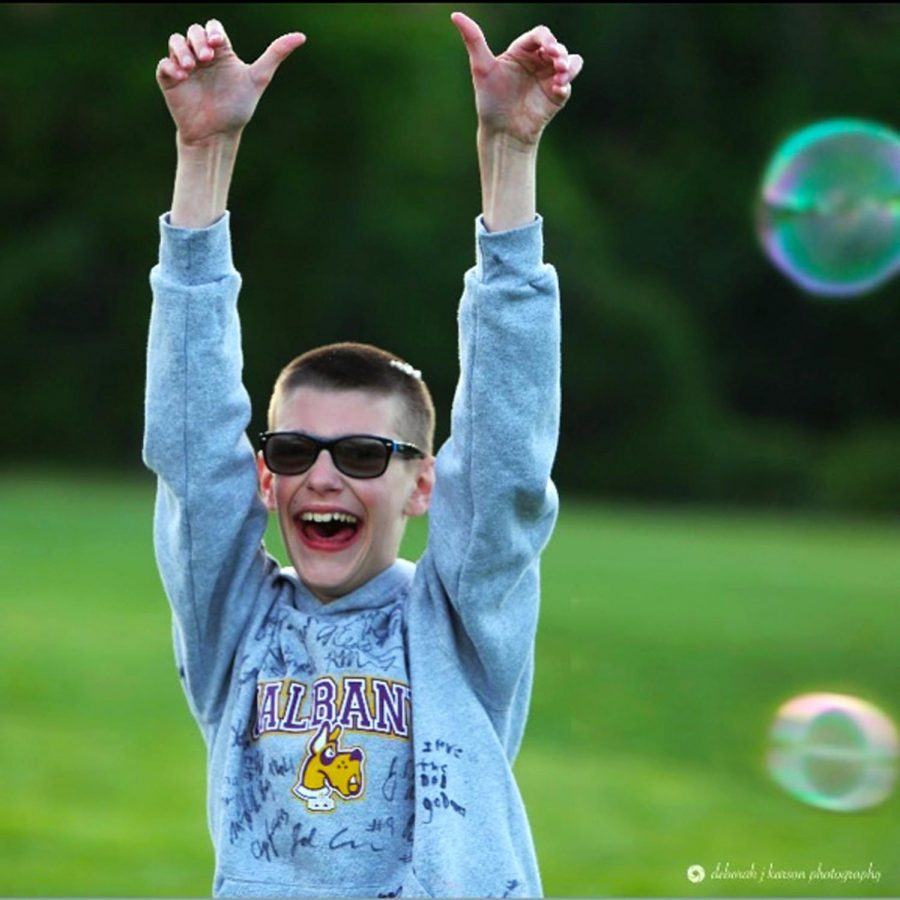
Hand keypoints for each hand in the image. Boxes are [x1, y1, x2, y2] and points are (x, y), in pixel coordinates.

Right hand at [156, 18, 305, 146]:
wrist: (217, 134)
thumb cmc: (237, 108)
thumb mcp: (258, 79)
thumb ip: (275, 55)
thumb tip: (301, 36)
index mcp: (221, 53)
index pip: (213, 28)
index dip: (213, 32)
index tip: (218, 44)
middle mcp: (201, 56)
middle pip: (194, 31)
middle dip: (198, 40)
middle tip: (207, 59)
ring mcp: (184, 66)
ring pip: (176, 41)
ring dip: (182, 49)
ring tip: (191, 66)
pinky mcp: (170, 79)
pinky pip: (164, 64)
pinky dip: (170, 65)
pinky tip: (181, 75)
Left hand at [451, 12, 582, 145]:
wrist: (501, 132)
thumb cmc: (490, 101)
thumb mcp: (481, 68)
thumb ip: (474, 40)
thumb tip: (455, 15)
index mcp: (522, 51)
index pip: (539, 35)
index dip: (546, 38)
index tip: (547, 48)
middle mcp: (537, 61)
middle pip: (557, 46)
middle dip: (559, 51)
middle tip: (556, 60)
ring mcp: (549, 77)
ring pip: (569, 61)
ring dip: (568, 64)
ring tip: (560, 73)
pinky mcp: (557, 95)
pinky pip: (568, 83)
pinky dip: (567, 83)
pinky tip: (558, 87)